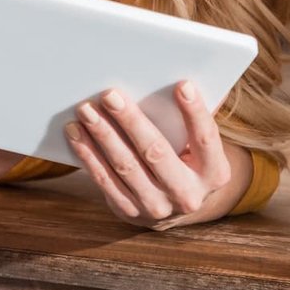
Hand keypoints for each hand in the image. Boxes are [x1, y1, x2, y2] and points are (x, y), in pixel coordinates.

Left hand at [63, 81, 234, 229]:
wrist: (173, 204)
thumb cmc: (186, 155)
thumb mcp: (198, 144)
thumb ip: (190, 117)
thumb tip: (178, 79)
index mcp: (214, 172)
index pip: (205, 138)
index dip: (194, 112)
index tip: (182, 84)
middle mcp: (188, 194)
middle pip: (156, 153)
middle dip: (131, 121)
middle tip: (110, 94)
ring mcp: (158, 207)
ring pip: (125, 167)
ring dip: (102, 135)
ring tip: (86, 109)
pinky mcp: (130, 211)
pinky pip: (104, 180)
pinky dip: (88, 154)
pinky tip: (76, 132)